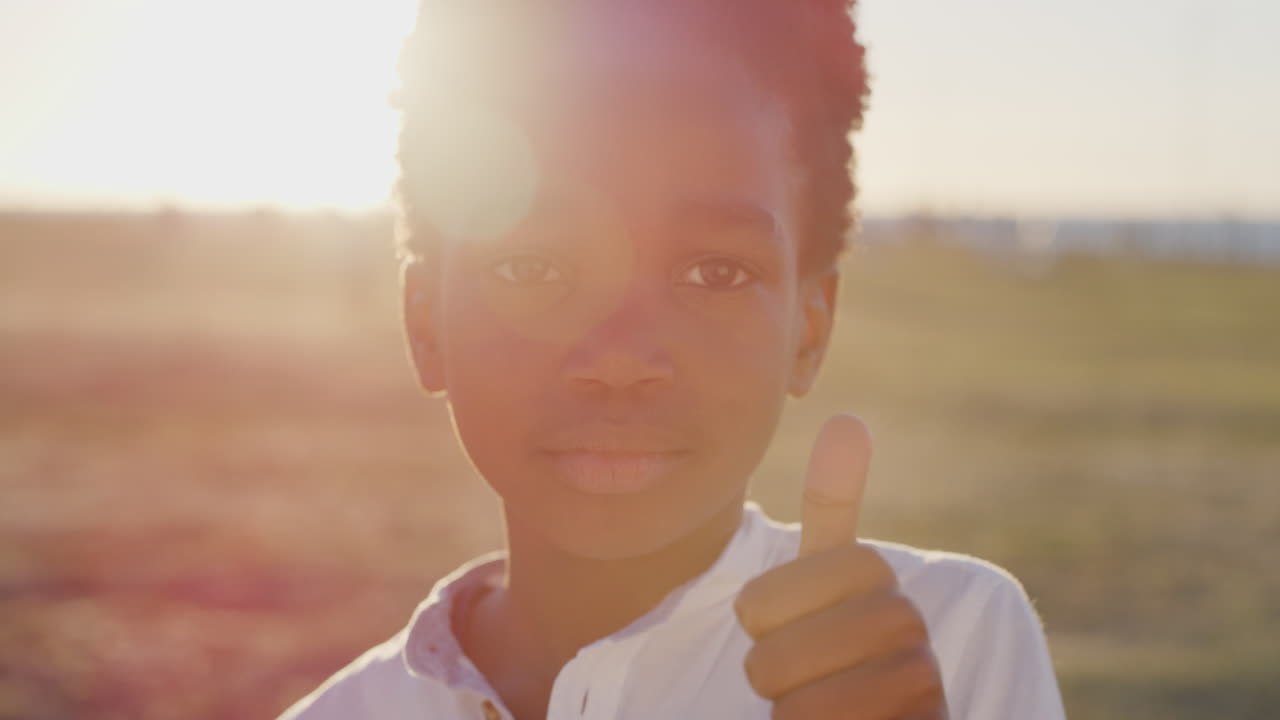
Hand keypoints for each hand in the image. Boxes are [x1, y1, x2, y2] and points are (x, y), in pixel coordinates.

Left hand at [734, 415, 947, 718]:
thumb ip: (835, 507)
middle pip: (774, 652)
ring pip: (794, 702)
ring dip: (793, 711)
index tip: (792, 623)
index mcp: (875, 577)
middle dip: (774, 671)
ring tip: (828, 703)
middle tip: (808, 673)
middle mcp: (907, 627)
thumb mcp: (827, 580)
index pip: (761, 600)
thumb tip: (848, 418)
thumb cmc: (845, 654)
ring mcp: (914, 684)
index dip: (760, 619)